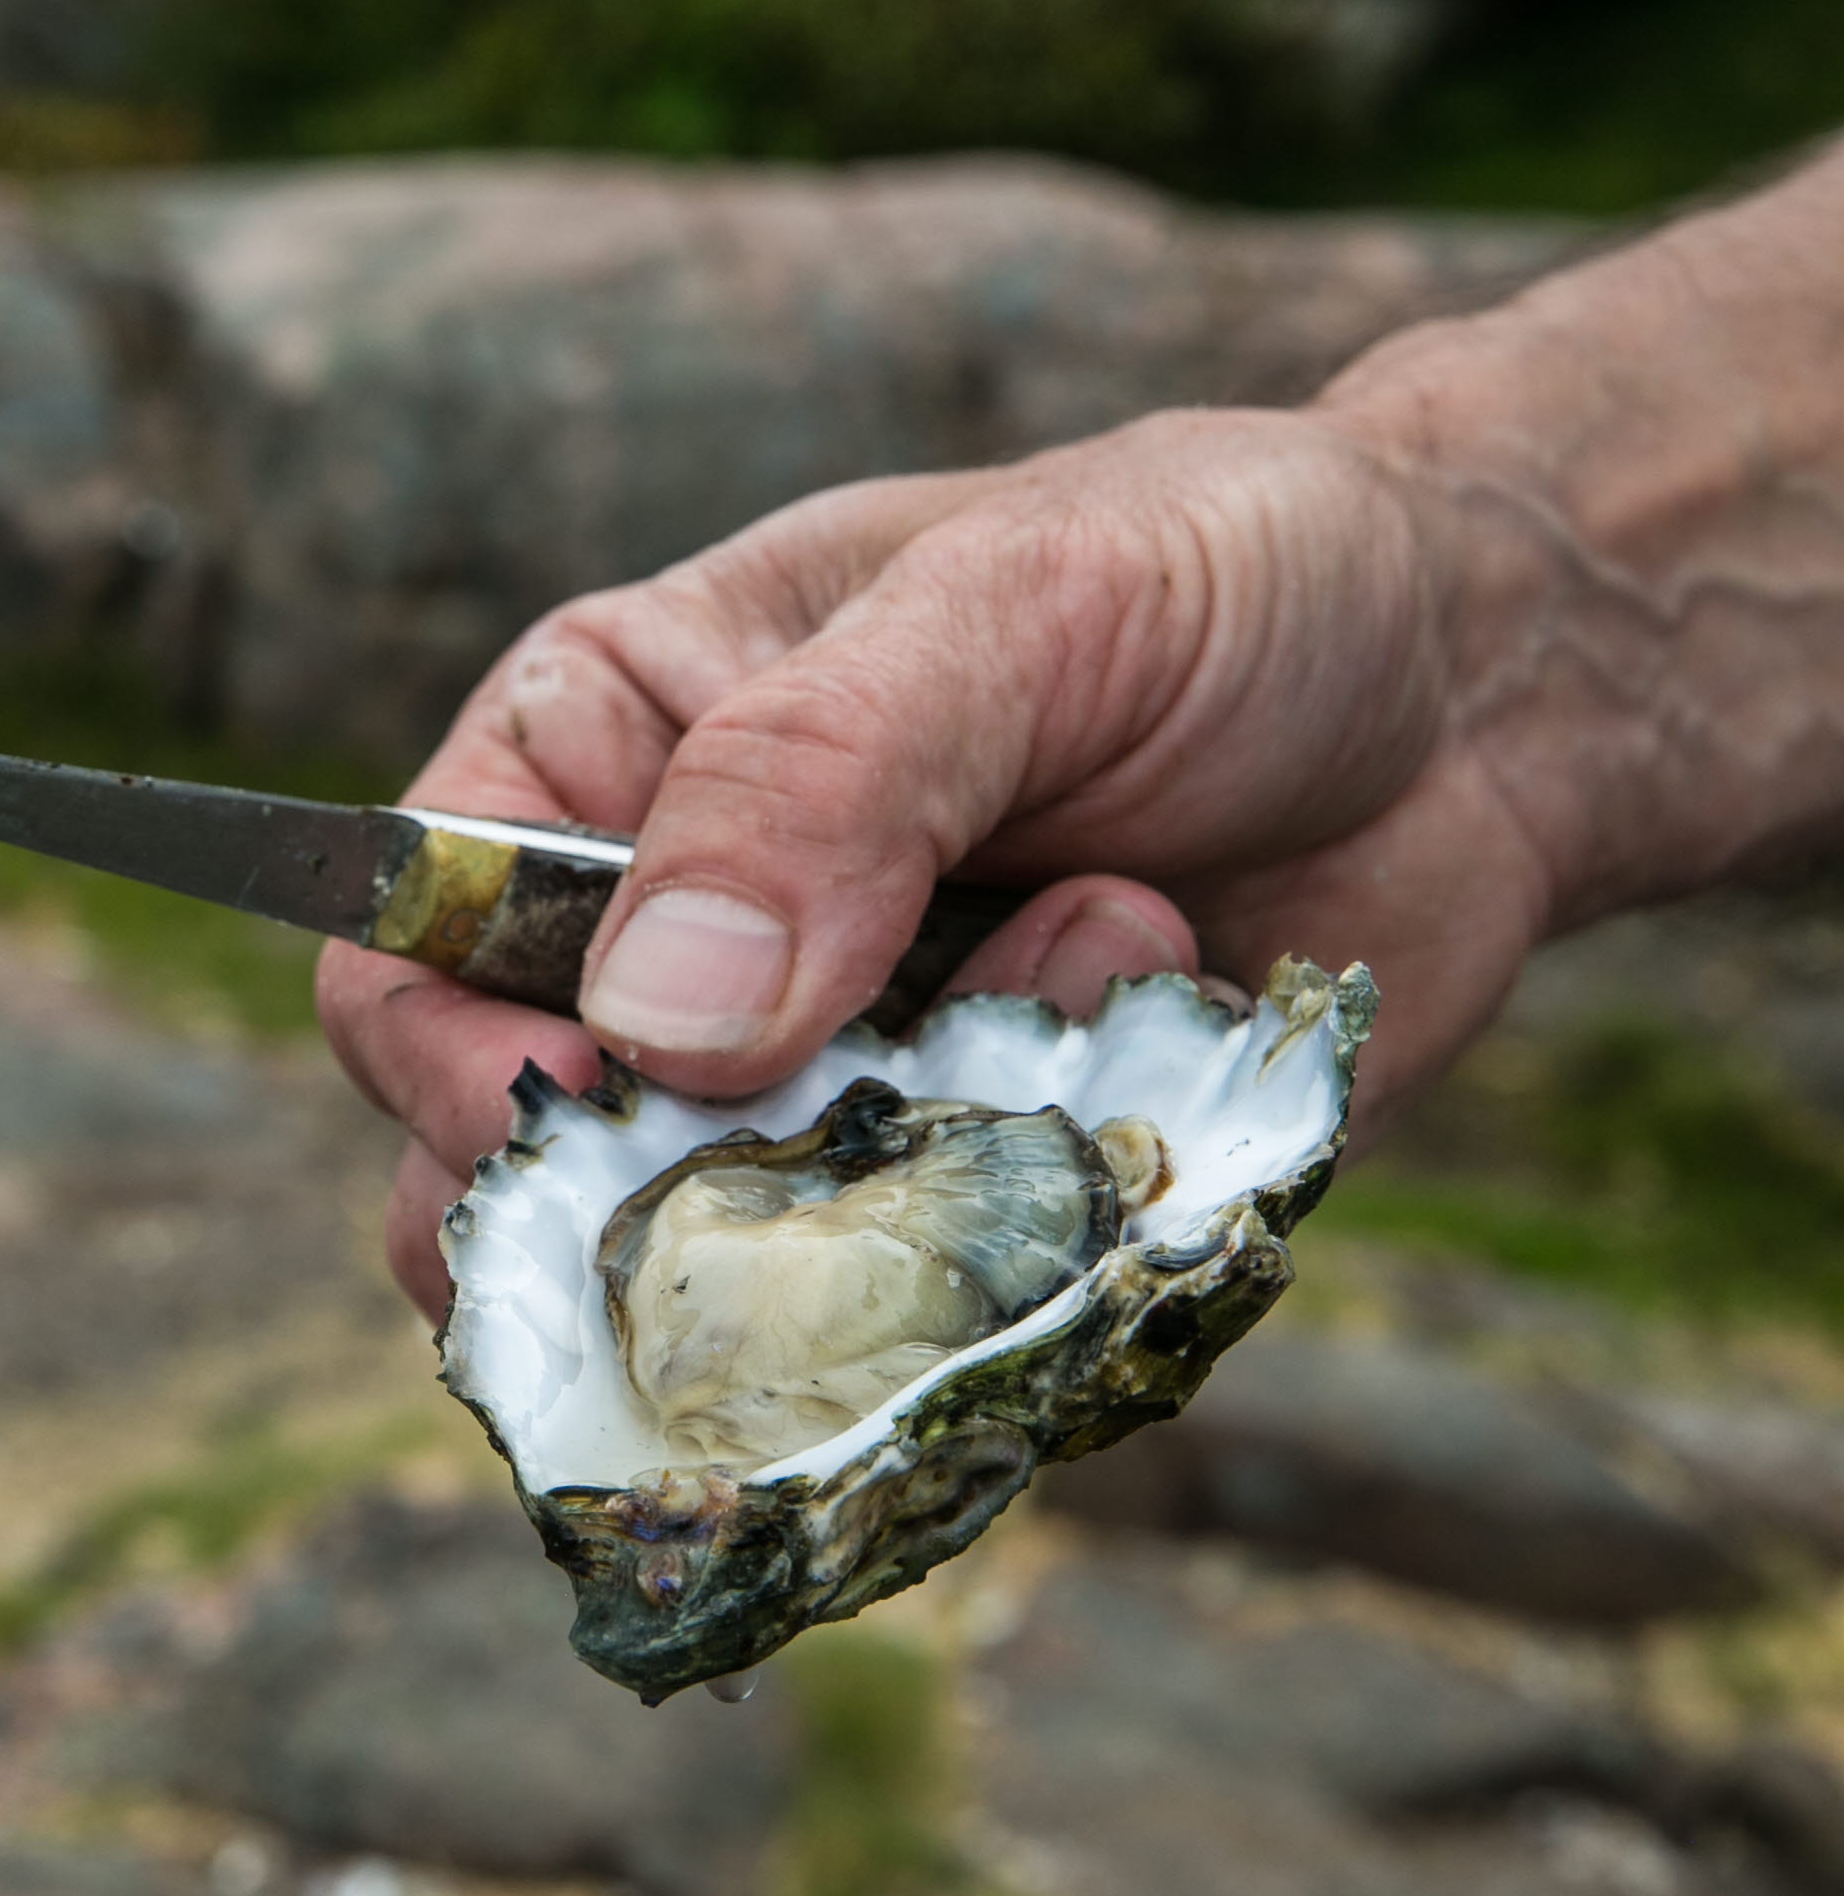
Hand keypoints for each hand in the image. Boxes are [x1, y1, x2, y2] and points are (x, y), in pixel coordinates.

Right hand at [322, 402, 1557, 1318]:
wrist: (1480, 693)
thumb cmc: (1226, 577)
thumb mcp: (1021, 601)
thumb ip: (823, 776)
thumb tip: (655, 1023)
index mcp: (623, 759)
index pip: (416, 954)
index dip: (450, 1067)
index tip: (593, 1114)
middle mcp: (696, 951)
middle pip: (531, 1174)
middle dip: (675, 1182)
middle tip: (870, 1094)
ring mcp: (834, 1095)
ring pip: (729, 1279)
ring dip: (895, 1192)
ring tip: (1086, 984)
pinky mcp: (973, 1198)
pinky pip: (920, 1319)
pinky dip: (1016, 1256)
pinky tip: (1145, 1073)